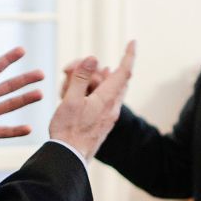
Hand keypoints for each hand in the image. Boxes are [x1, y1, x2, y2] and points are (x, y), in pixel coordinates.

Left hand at [0, 46, 43, 159]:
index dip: (7, 60)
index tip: (22, 50)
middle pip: (8, 86)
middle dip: (24, 79)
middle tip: (41, 73)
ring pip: (10, 105)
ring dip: (25, 100)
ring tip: (41, 94)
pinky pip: (3, 131)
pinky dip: (15, 131)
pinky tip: (29, 129)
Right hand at [49, 42, 136, 159]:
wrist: (69, 158)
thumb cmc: (68, 130)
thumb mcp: (71, 100)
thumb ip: (82, 77)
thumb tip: (93, 57)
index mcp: (107, 99)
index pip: (124, 72)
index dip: (129, 55)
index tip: (133, 42)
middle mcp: (112, 107)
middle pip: (115, 80)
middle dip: (97, 69)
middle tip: (72, 68)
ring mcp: (109, 116)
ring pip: (108, 91)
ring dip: (93, 81)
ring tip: (69, 80)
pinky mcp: (103, 123)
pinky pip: (104, 101)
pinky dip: (94, 92)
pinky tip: (86, 91)